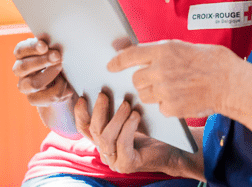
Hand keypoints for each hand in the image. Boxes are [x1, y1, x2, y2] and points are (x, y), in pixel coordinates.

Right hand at [12, 37, 73, 106]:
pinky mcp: (34, 99)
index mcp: (23, 54)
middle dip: (42, 61)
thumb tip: (54, 43)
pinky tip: (66, 84)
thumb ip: (52, 45)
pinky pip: (43, 98)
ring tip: (62, 69)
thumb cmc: (59, 57)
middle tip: (58, 56)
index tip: (45, 46)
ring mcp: (25, 85)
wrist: (66, 79)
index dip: (31, 48)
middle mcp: (20, 70)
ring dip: (50, 76)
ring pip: (33, 84)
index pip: (20, 50)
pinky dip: (58, 90)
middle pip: (23, 67)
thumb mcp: (56, 49)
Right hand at [73, 94, 197, 177]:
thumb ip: (118, 109)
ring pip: (106, 137)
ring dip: (116, 117)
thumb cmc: (151, 131)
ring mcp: (115, 161)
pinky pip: (122, 144)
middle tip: (104, 94)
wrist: (171, 150)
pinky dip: (128, 127)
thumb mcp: (131, 117)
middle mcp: (105, 152)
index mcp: (103, 141)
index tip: (82, 97)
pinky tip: (136, 115)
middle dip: (98, 111)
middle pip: (94, 130)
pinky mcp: (127, 164)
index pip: (84, 128)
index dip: (80, 113)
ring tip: (127, 104)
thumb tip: (109, 87)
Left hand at [108, 40, 237, 118]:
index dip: (117, 61)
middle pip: (136, 79)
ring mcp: (165, 90)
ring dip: (153, 94)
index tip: (110, 65)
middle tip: (158, 79)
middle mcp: (161, 69)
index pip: (130, 54)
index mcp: (164, 49)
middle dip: (143, 80)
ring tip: (172, 89)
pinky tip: (182, 98)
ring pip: (145, 95)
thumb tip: (136, 53)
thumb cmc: (211, 62)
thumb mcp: (183, 47)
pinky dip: (167, 106)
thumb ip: (159, 51)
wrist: (231, 83)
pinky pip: (159, 108)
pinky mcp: (171, 108)